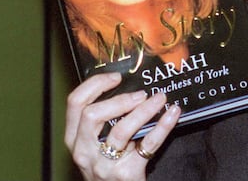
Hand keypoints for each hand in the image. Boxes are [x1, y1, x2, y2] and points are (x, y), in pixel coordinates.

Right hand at [65, 73, 180, 180]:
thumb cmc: (110, 163)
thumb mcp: (97, 142)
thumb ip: (105, 119)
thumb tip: (131, 87)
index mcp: (74, 138)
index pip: (75, 103)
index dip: (95, 84)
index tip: (116, 77)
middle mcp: (84, 151)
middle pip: (92, 115)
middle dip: (119, 99)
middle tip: (141, 94)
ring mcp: (103, 164)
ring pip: (120, 130)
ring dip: (143, 111)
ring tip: (160, 99)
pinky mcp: (125, 174)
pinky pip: (147, 145)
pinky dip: (163, 126)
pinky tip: (173, 114)